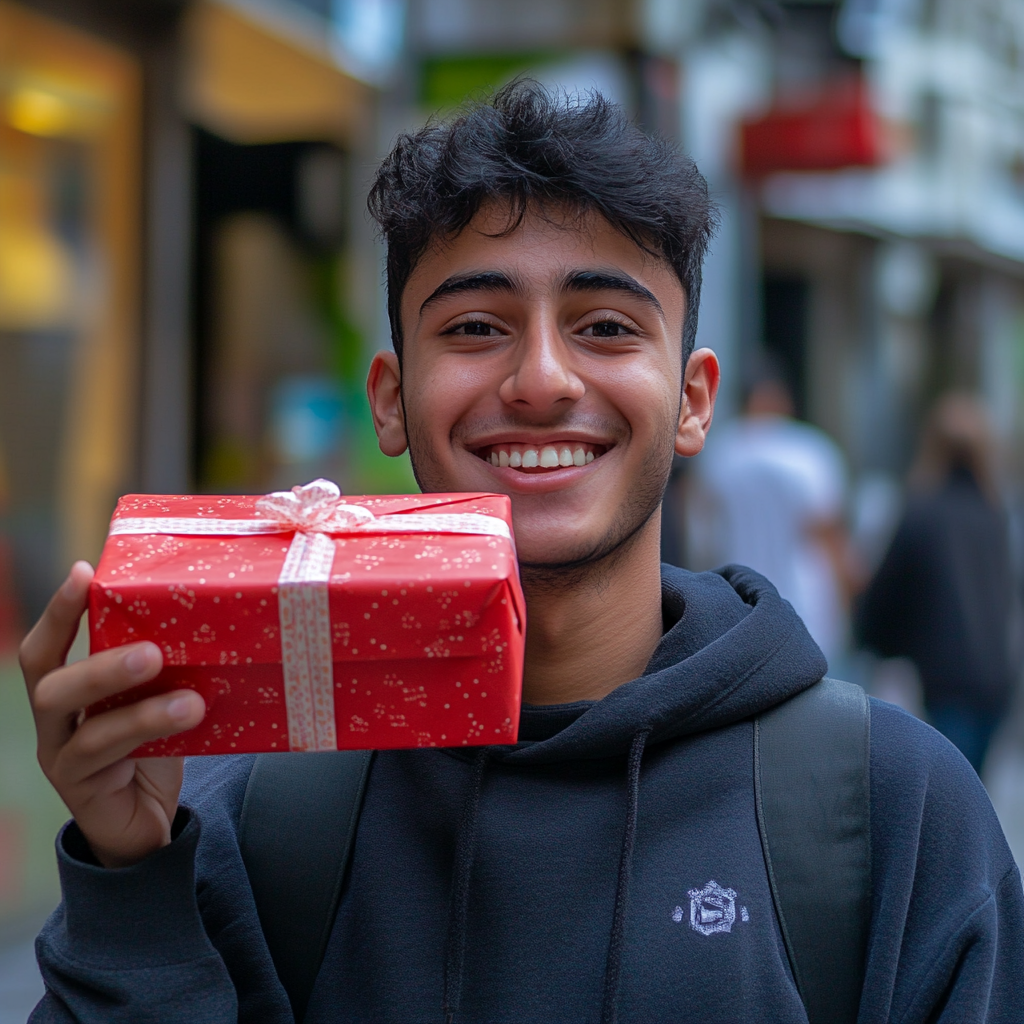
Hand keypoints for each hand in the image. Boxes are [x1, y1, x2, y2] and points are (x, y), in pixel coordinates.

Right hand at [20, 561, 205, 867]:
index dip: (59, 609)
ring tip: (189, 700)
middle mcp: (53, 722)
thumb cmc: (152, 745)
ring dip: (142, 710)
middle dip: (100, 664)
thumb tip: (215, 608)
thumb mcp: (155, 696)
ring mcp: (63, 759)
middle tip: (151, 652)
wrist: (146, 822)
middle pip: (49, 684)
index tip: (84, 572)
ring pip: (88, 730)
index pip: (46, 645)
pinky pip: (109, 762)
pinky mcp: (82, 792)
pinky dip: (149, 737)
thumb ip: (164, 664)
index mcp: (65, 689)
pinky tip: (188, 720)